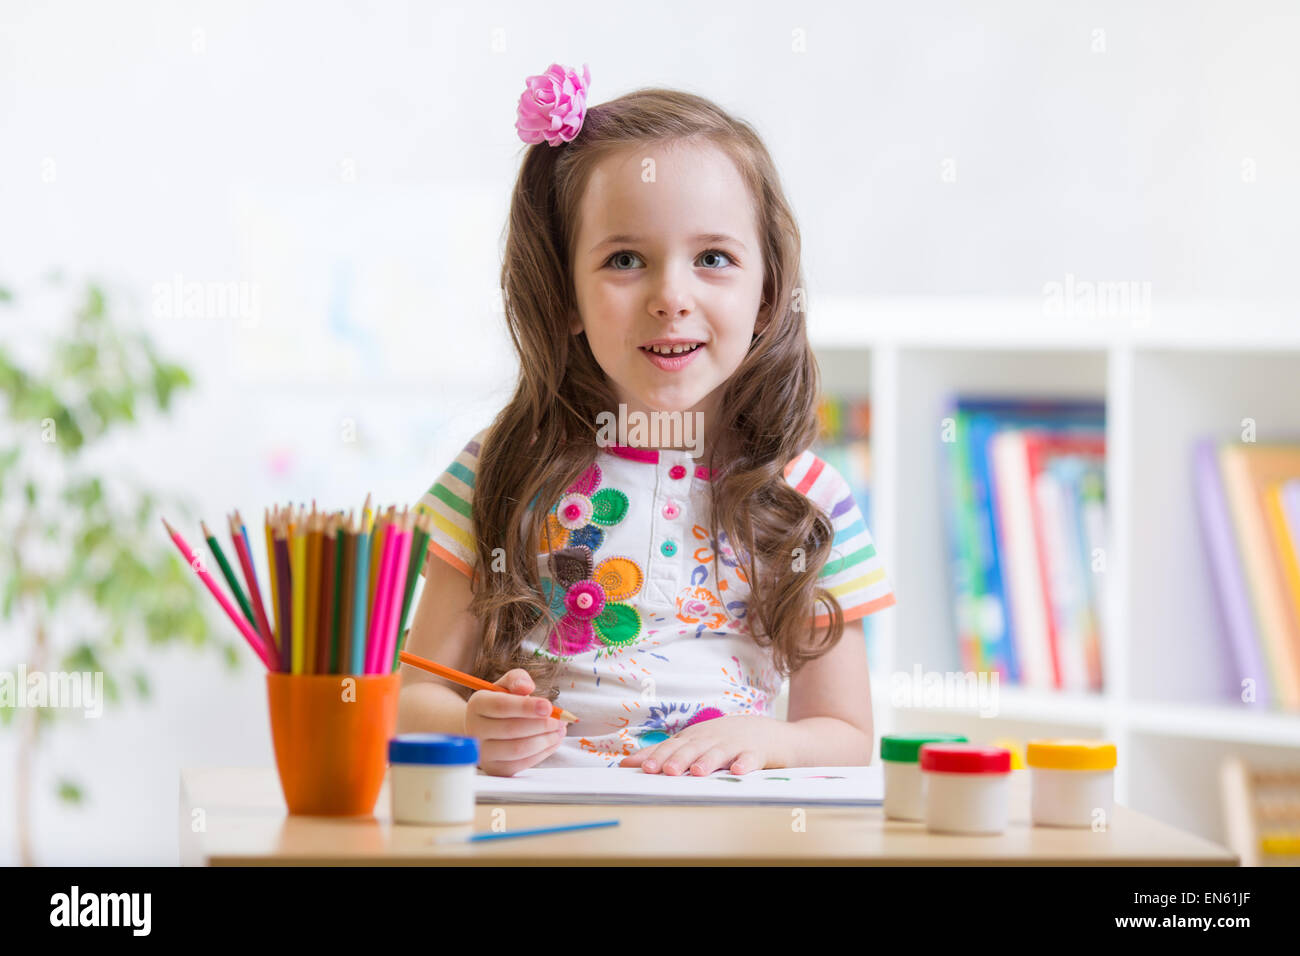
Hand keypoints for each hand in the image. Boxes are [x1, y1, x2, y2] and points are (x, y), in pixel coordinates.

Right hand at [465, 669, 566, 776]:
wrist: (486, 729)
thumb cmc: (501, 704)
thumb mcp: (507, 686)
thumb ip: (517, 679)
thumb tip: (527, 687)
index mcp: (477, 704)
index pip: (501, 706)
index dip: (526, 707)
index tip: (549, 707)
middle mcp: (475, 730)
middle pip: (511, 729)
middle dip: (542, 725)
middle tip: (561, 720)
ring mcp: (483, 752)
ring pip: (518, 749)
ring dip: (545, 740)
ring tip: (560, 730)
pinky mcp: (495, 768)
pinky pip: (522, 763)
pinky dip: (542, 752)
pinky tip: (553, 741)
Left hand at [618, 715, 783, 775]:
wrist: (770, 733)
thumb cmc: (725, 740)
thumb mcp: (694, 742)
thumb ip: (662, 753)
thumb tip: (625, 763)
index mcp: (695, 737)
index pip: (674, 746)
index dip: (660, 756)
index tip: (645, 768)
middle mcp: (712, 738)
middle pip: (694, 748)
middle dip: (679, 758)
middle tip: (665, 770)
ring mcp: (736, 744)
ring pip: (720, 752)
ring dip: (708, 760)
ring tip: (697, 772)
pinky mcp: (758, 752)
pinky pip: (752, 757)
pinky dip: (746, 763)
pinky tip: (740, 771)